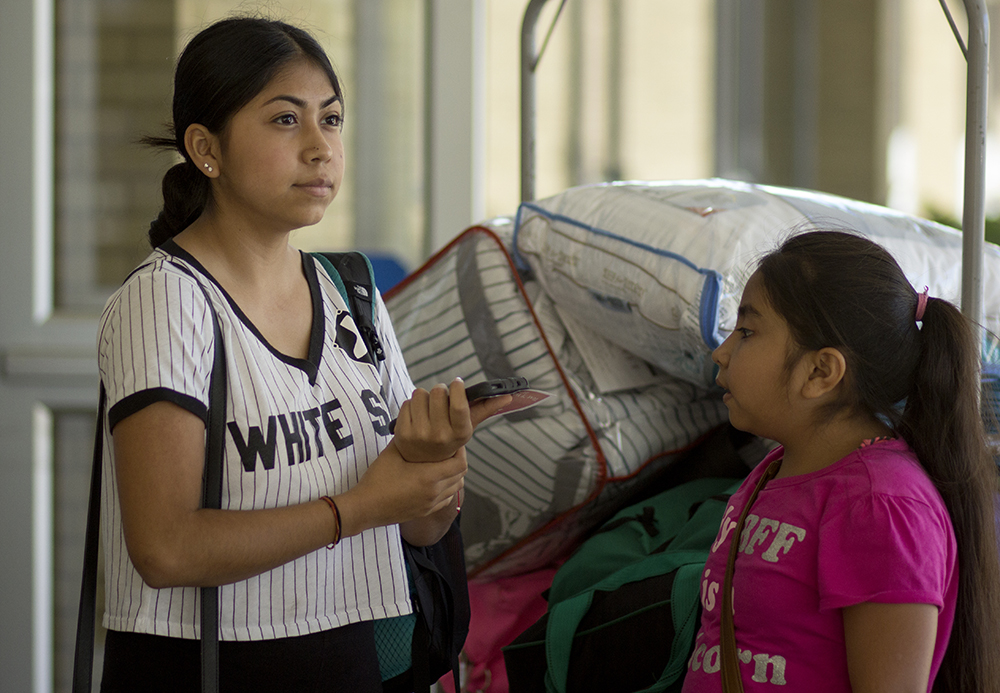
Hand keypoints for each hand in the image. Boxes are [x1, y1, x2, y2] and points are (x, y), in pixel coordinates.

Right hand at [337, 440, 466, 534]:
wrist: (365, 508)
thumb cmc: (377, 481)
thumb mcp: (392, 454)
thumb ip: (408, 439)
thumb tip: (416, 426)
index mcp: (429, 477)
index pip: (460, 464)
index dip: (461, 452)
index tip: (454, 443)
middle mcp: (434, 492)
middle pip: (461, 475)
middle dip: (458, 461)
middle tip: (450, 451)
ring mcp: (431, 504)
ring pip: (455, 488)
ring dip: (453, 476)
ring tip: (443, 464)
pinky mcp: (425, 512)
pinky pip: (446, 499)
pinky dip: (447, 489)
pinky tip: (436, 481)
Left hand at [393, 379, 510, 461]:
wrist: (422, 462)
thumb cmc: (448, 438)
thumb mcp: (467, 426)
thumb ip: (485, 409)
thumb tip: (507, 396)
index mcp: (460, 433)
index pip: (459, 405)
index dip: (457, 388)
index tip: (457, 383)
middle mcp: (440, 436)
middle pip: (438, 392)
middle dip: (439, 392)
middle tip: (440, 402)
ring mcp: (420, 435)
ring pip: (420, 394)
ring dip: (424, 398)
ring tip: (427, 412)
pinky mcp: (403, 433)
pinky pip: (407, 403)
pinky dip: (411, 407)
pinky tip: (416, 418)